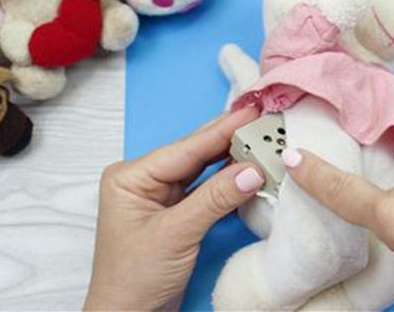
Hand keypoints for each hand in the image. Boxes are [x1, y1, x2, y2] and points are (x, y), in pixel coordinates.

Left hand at [84, 108, 264, 310]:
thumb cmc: (134, 280)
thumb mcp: (176, 235)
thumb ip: (215, 199)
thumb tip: (251, 171)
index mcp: (131, 177)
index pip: (186, 148)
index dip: (221, 130)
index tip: (251, 113)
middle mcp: (144, 180)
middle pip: (195, 153)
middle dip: (229, 138)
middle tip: (262, 119)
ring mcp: (160, 196)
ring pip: (204, 168)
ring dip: (232, 158)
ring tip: (261, 138)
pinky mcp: (176, 212)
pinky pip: (207, 188)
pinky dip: (229, 181)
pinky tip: (249, 169)